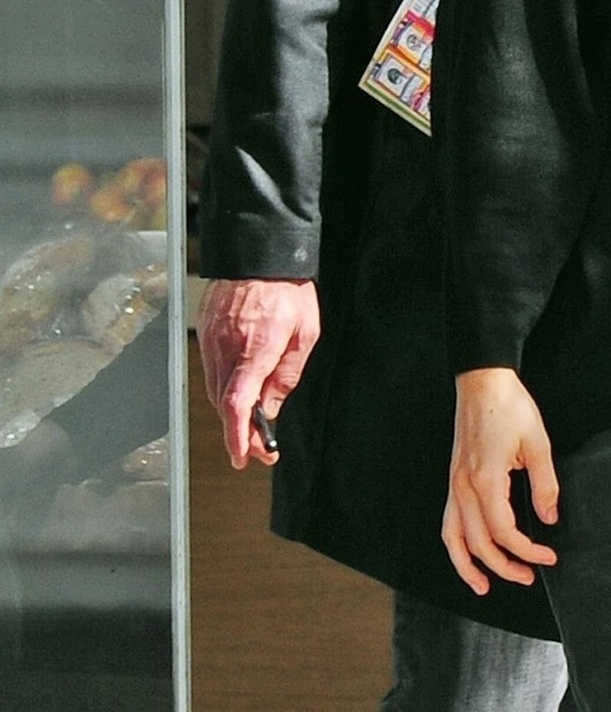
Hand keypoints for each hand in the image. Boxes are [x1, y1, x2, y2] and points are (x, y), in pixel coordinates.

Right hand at [197, 278, 320, 469]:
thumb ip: (286, 377)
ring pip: (215, 390)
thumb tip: (270, 411)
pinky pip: (211, 370)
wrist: (261, 254)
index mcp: (255, 349)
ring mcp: (211, 339)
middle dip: (240, 431)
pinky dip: (224, 387)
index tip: (243, 456)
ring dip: (232, 410)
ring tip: (255, 421)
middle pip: (224, 403)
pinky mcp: (205, 332)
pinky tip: (242, 388)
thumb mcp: (305, 335)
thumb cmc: (289, 292)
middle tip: (261, 447)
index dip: (237, 436)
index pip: (236, 404)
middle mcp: (226, 346)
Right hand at [444, 367, 560, 596]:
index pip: (504, 531)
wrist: (482, 382)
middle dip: (504, 566)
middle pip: (479, 542)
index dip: (527, 550)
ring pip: (453, 538)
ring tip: (484, 586)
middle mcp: (464, 487)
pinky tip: (468, 555)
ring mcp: (454, 484)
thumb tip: (549, 519)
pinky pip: (449, 522)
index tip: (548, 557)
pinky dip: (456, 545)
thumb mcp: (537, 444)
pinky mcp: (454, 480)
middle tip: (528, 576)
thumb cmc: (510, 408)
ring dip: (468, 566)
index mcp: (486, 480)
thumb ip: (545, 486)